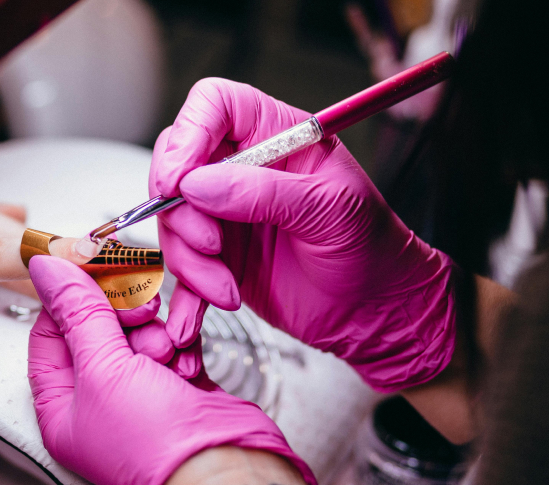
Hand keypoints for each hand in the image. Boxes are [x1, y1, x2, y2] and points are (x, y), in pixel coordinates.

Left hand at [27, 256, 316, 484]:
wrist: (225, 470)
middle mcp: (98, 401)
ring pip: (138, 332)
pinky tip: (187, 363)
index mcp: (62, 407)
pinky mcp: (178, 384)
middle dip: (121, 316)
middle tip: (140, 310)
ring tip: (166, 349)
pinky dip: (182, 345)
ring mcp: (140, 393)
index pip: (48, 335)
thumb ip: (77, 312)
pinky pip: (173, 343)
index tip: (86, 268)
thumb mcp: (103, 369)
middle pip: (96, 330)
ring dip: (155, 333)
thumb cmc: (157, 446)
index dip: (66, 299)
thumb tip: (46, 271)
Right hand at [150, 78, 455, 391]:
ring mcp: (225, 213)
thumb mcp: (332, 210)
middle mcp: (243, 169)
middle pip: (177, 164)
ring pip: (173, 220)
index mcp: (276, 136)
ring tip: (225, 288)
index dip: (188, 135)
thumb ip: (265, 192)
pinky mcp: (217, 256)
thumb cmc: (372, 249)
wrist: (375, 312)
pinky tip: (198, 316)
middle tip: (211, 243)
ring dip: (189, 261)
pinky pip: (180, 266)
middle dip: (182, 210)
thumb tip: (199, 185)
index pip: (214, 105)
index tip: (179, 179)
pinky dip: (185, 293)